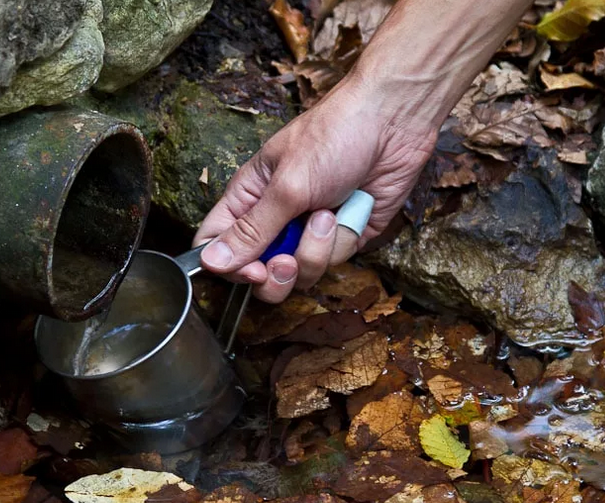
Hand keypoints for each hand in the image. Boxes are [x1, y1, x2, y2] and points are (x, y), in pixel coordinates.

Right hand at [193, 73, 437, 302]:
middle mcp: (274, 220)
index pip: (216, 245)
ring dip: (315, 250)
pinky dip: (344, 239)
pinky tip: (351, 208)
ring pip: (299, 274)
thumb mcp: (287, 186)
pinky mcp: (341, 239)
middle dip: (276, 275)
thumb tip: (210, 262)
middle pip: (257, 274)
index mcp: (248, 199)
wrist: (394, 124)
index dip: (228, 267)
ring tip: (327, 214)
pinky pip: (333, 262)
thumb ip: (251, 230)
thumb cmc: (334, 136)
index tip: (250, 271)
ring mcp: (308, 232)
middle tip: (286, 261)